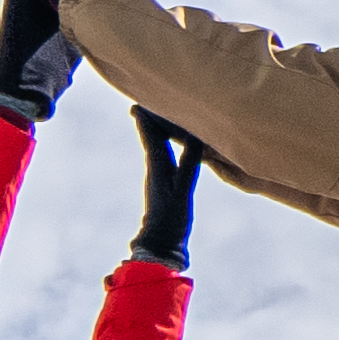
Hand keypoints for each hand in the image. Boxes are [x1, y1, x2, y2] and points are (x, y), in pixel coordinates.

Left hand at [131, 108, 206, 259]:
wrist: (160, 243)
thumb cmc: (171, 218)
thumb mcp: (183, 190)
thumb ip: (189, 163)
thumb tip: (195, 137)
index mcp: (158, 165)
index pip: (151, 134)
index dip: (147, 115)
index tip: (143, 96)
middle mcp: (155, 167)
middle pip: (151, 135)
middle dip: (150, 116)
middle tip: (147, 96)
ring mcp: (158, 175)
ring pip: (156, 145)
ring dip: (156, 128)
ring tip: (156, 113)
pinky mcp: (163, 183)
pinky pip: (163, 155)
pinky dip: (164, 143)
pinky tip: (168, 143)